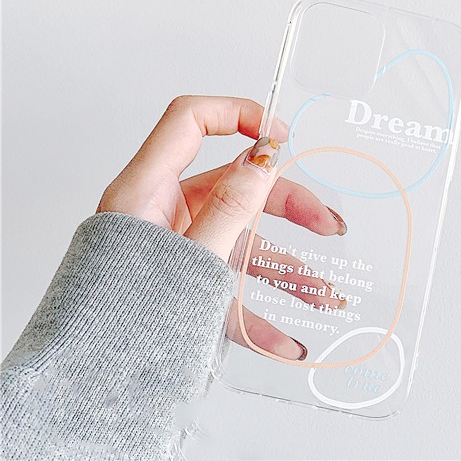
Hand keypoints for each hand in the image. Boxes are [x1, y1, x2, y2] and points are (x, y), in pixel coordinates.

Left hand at [97, 95, 346, 360]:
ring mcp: (178, 250)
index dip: (238, 114)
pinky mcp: (184, 285)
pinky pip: (228, 290)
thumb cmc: (120, 321)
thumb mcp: (188, 259)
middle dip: (289, 208)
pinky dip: (259, 315)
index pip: (191, 122)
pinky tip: (287, 344)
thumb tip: (263, 159)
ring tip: (324, 296)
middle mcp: (165, 213)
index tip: (281, 135)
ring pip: (241, 244)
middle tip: (328, 225)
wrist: (85, 392)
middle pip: (236, 188)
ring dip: (286, 271)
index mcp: (149, 190)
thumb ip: (229, 208)